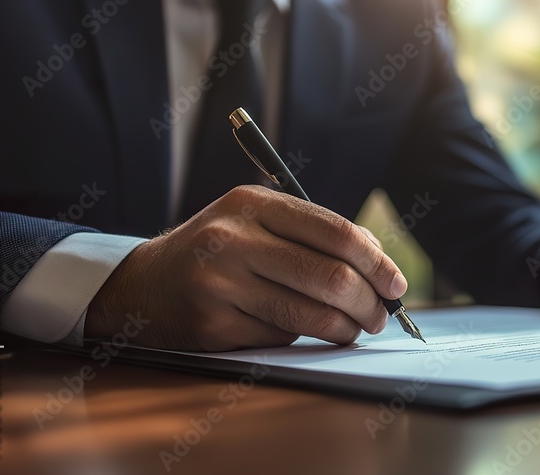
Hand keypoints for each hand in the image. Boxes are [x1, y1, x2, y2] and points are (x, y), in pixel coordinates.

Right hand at [85, 185, 406, 350]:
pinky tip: (305, 331)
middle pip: (330, 276)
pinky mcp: (213, 326)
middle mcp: (233, 240)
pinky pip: (283, 336)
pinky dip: (305, 337)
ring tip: (357, 328)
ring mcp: (220, 284)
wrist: (142, 285)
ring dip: (347, 327)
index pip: (334, 231)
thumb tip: (379, 263)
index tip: (396, 283)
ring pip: (312, 313)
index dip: (377, 261)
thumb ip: (313, 233)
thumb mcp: (256, 221)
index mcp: (252, 203)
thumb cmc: (218, 250)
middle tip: (382, 315)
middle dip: (369, 301)